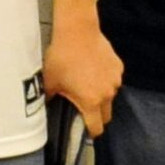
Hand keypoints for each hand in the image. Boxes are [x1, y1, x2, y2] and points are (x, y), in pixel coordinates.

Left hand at [44, 18, 122, 137]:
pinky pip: (113, 80)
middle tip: (83, 109)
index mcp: (91, 101)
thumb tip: (46, 107)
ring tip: (86, 85)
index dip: (89, 133)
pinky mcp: (119, 67)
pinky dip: (105, 80)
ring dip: (101, 97)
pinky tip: (92, 70)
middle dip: (97, 116)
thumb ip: (50, 99)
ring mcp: (115, 80)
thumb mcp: (49, 81)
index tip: (83, 131)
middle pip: (106, 115)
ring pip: (110, 97)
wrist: (77, 31)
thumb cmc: (61, 57)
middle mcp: (107, 93)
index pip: (96, 128)